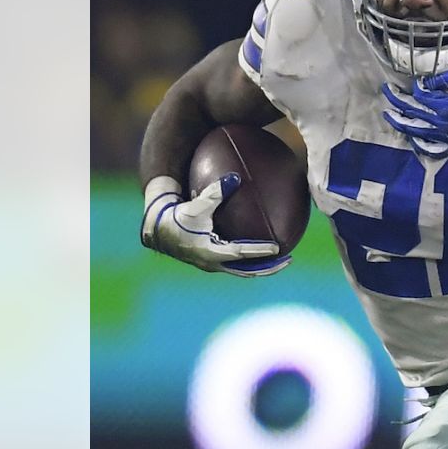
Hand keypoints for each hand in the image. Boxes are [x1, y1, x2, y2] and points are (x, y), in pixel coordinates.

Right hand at [140, 174, 287, 276]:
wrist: (159, 230)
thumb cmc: (178, 216)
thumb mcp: (197, 205)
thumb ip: (216, 191)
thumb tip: (235, 178)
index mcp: (210, 252)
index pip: (240, 254)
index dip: (259, 252)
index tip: (277, 248)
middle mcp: (213, 263)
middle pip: (246, 270)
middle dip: (268, 267)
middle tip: (288, 259)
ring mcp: (213, 265)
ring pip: (242, 270)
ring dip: (261, 267)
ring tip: (281, 259)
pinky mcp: (213, 262)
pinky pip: (237, 264)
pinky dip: (251, 261)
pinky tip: (264, 250)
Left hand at [382, 71, 447, 156]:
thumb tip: (426, 82)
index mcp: (446, 104)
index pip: (418, 96)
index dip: (408, 88)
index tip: (401, 82)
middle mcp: (442, 122)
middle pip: (413, 113)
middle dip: (397, 103)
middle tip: (386, 93)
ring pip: (416, 131)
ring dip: (401, 122)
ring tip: (389, 115)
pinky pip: (432, 149)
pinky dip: (419, 144)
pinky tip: (413, 139)